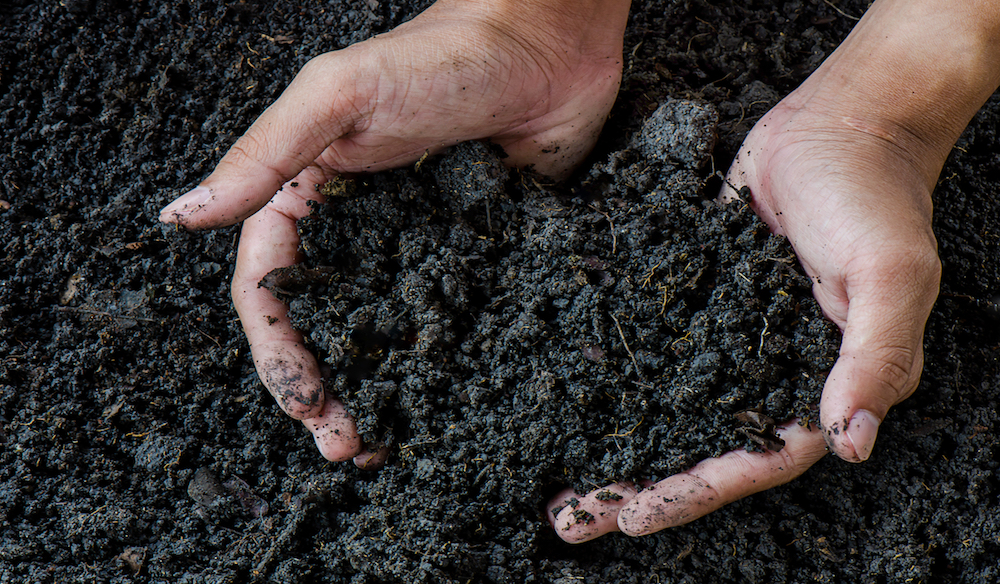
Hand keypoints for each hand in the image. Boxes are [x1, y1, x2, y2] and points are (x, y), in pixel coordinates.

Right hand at [158, 0, 630, 461]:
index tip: (305, 405)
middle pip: (324, 326)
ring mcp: (414, 247)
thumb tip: (178, 216)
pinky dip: (436, 368)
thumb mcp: (339, 95)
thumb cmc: (440, 55)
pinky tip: (441, 404)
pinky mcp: (471, 256)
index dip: (279, 354)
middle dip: (324, 391)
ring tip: (384, 448)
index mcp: (307, 195)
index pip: (272, 290)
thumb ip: (264, 157)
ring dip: (376, 392)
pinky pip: (446, 321)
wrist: (547, 42)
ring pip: (382, 335)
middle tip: (345, 448)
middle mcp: (357, 230)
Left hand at [551, 0, 999, 541]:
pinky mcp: (696, 296)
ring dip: (616, 441)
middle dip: (639, 485)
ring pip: (668, 404)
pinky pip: (651, 345)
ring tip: (558, 481)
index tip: (635, 515)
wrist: (837, 122)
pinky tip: (566, 391)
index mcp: (820, 383)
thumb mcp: (890, 275)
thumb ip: (874, 355)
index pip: (757, 459)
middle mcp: (767, 370)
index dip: (698, 490)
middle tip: (571, 519)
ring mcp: (728, 335)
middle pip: (700, 445)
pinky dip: (614, 374)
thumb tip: (851, 442)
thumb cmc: (874, 196)